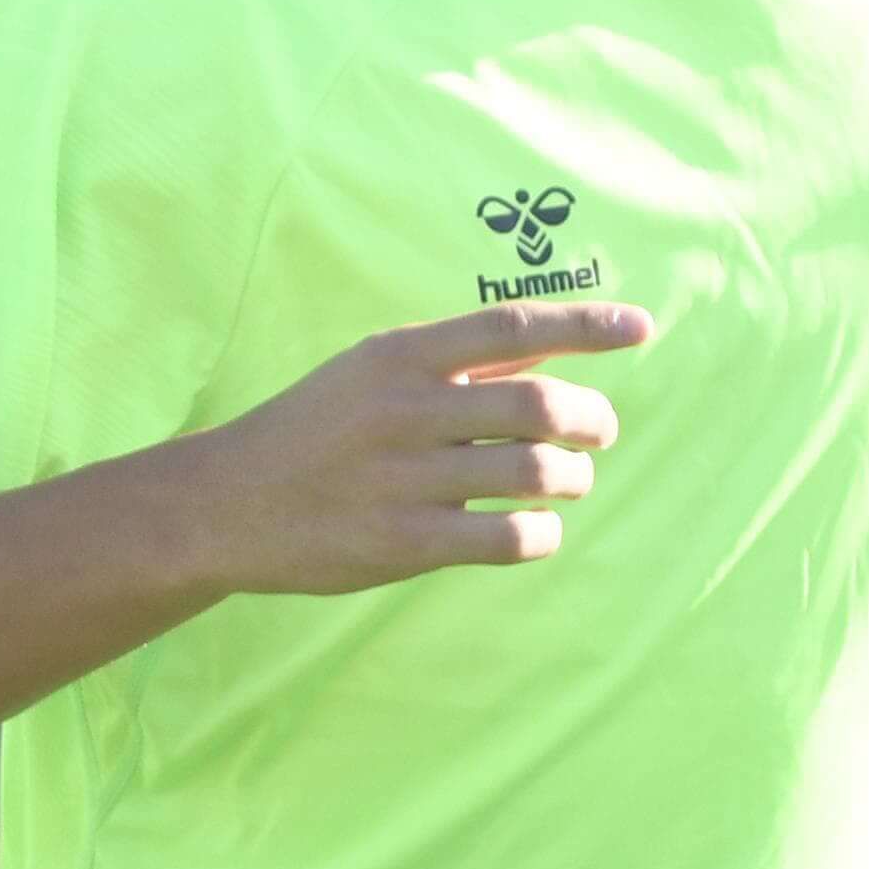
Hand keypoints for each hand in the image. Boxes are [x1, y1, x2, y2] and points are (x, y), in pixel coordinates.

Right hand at [178, 300, 654, 595]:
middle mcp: (405, 409)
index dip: (586, 325)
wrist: (226, 504)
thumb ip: (460, 363)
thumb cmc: (316, 430)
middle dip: (592, 419)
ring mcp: (403, 479)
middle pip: (539, 406)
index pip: (511, 326)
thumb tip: (550, 348)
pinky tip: (537, 531)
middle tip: (599, 431)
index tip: (642, 329)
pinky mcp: (402, 543)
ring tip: (570, 481)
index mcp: (400, 356)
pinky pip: (506, 539)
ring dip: (572, 479)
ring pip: (533, 473)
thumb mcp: (374, 374)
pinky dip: (541, 535)